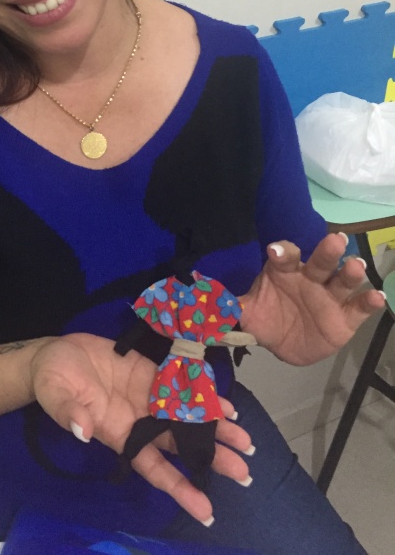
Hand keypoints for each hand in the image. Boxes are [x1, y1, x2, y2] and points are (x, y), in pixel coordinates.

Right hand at [30, 332, 253, 525]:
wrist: (53, 354)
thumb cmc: (52, 382)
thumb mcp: (55, 397)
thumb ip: (69, 413)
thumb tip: (83, 431)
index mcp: (118, 433)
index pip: (154, 468)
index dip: (180, 488)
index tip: (207, 511)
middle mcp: (139, 420)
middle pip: (180, 445)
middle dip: (212, 458)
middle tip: (244, 471)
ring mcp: (147, 396)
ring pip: (187, 416)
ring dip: (216, 428)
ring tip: (245, 439)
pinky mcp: (150, 372)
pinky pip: (182, 386)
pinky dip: (204, 394)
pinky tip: (225, 404)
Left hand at [239, 233, 385, 365]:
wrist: (284, 343)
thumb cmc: (267, 317)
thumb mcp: (247, 312)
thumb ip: (230, 305)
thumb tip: (207, 302)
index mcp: (284, 271)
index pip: (284, 255)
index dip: (282, 251)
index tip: (276, 250)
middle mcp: (310, 278)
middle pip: (320, 262)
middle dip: (326, 251)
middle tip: (335, 240)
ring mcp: (330, 296)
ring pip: (342, 281)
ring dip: (350, 272)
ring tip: (355, 266)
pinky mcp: (346, 318)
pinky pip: (359, 308)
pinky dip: (369, 302)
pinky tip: (377, 296)